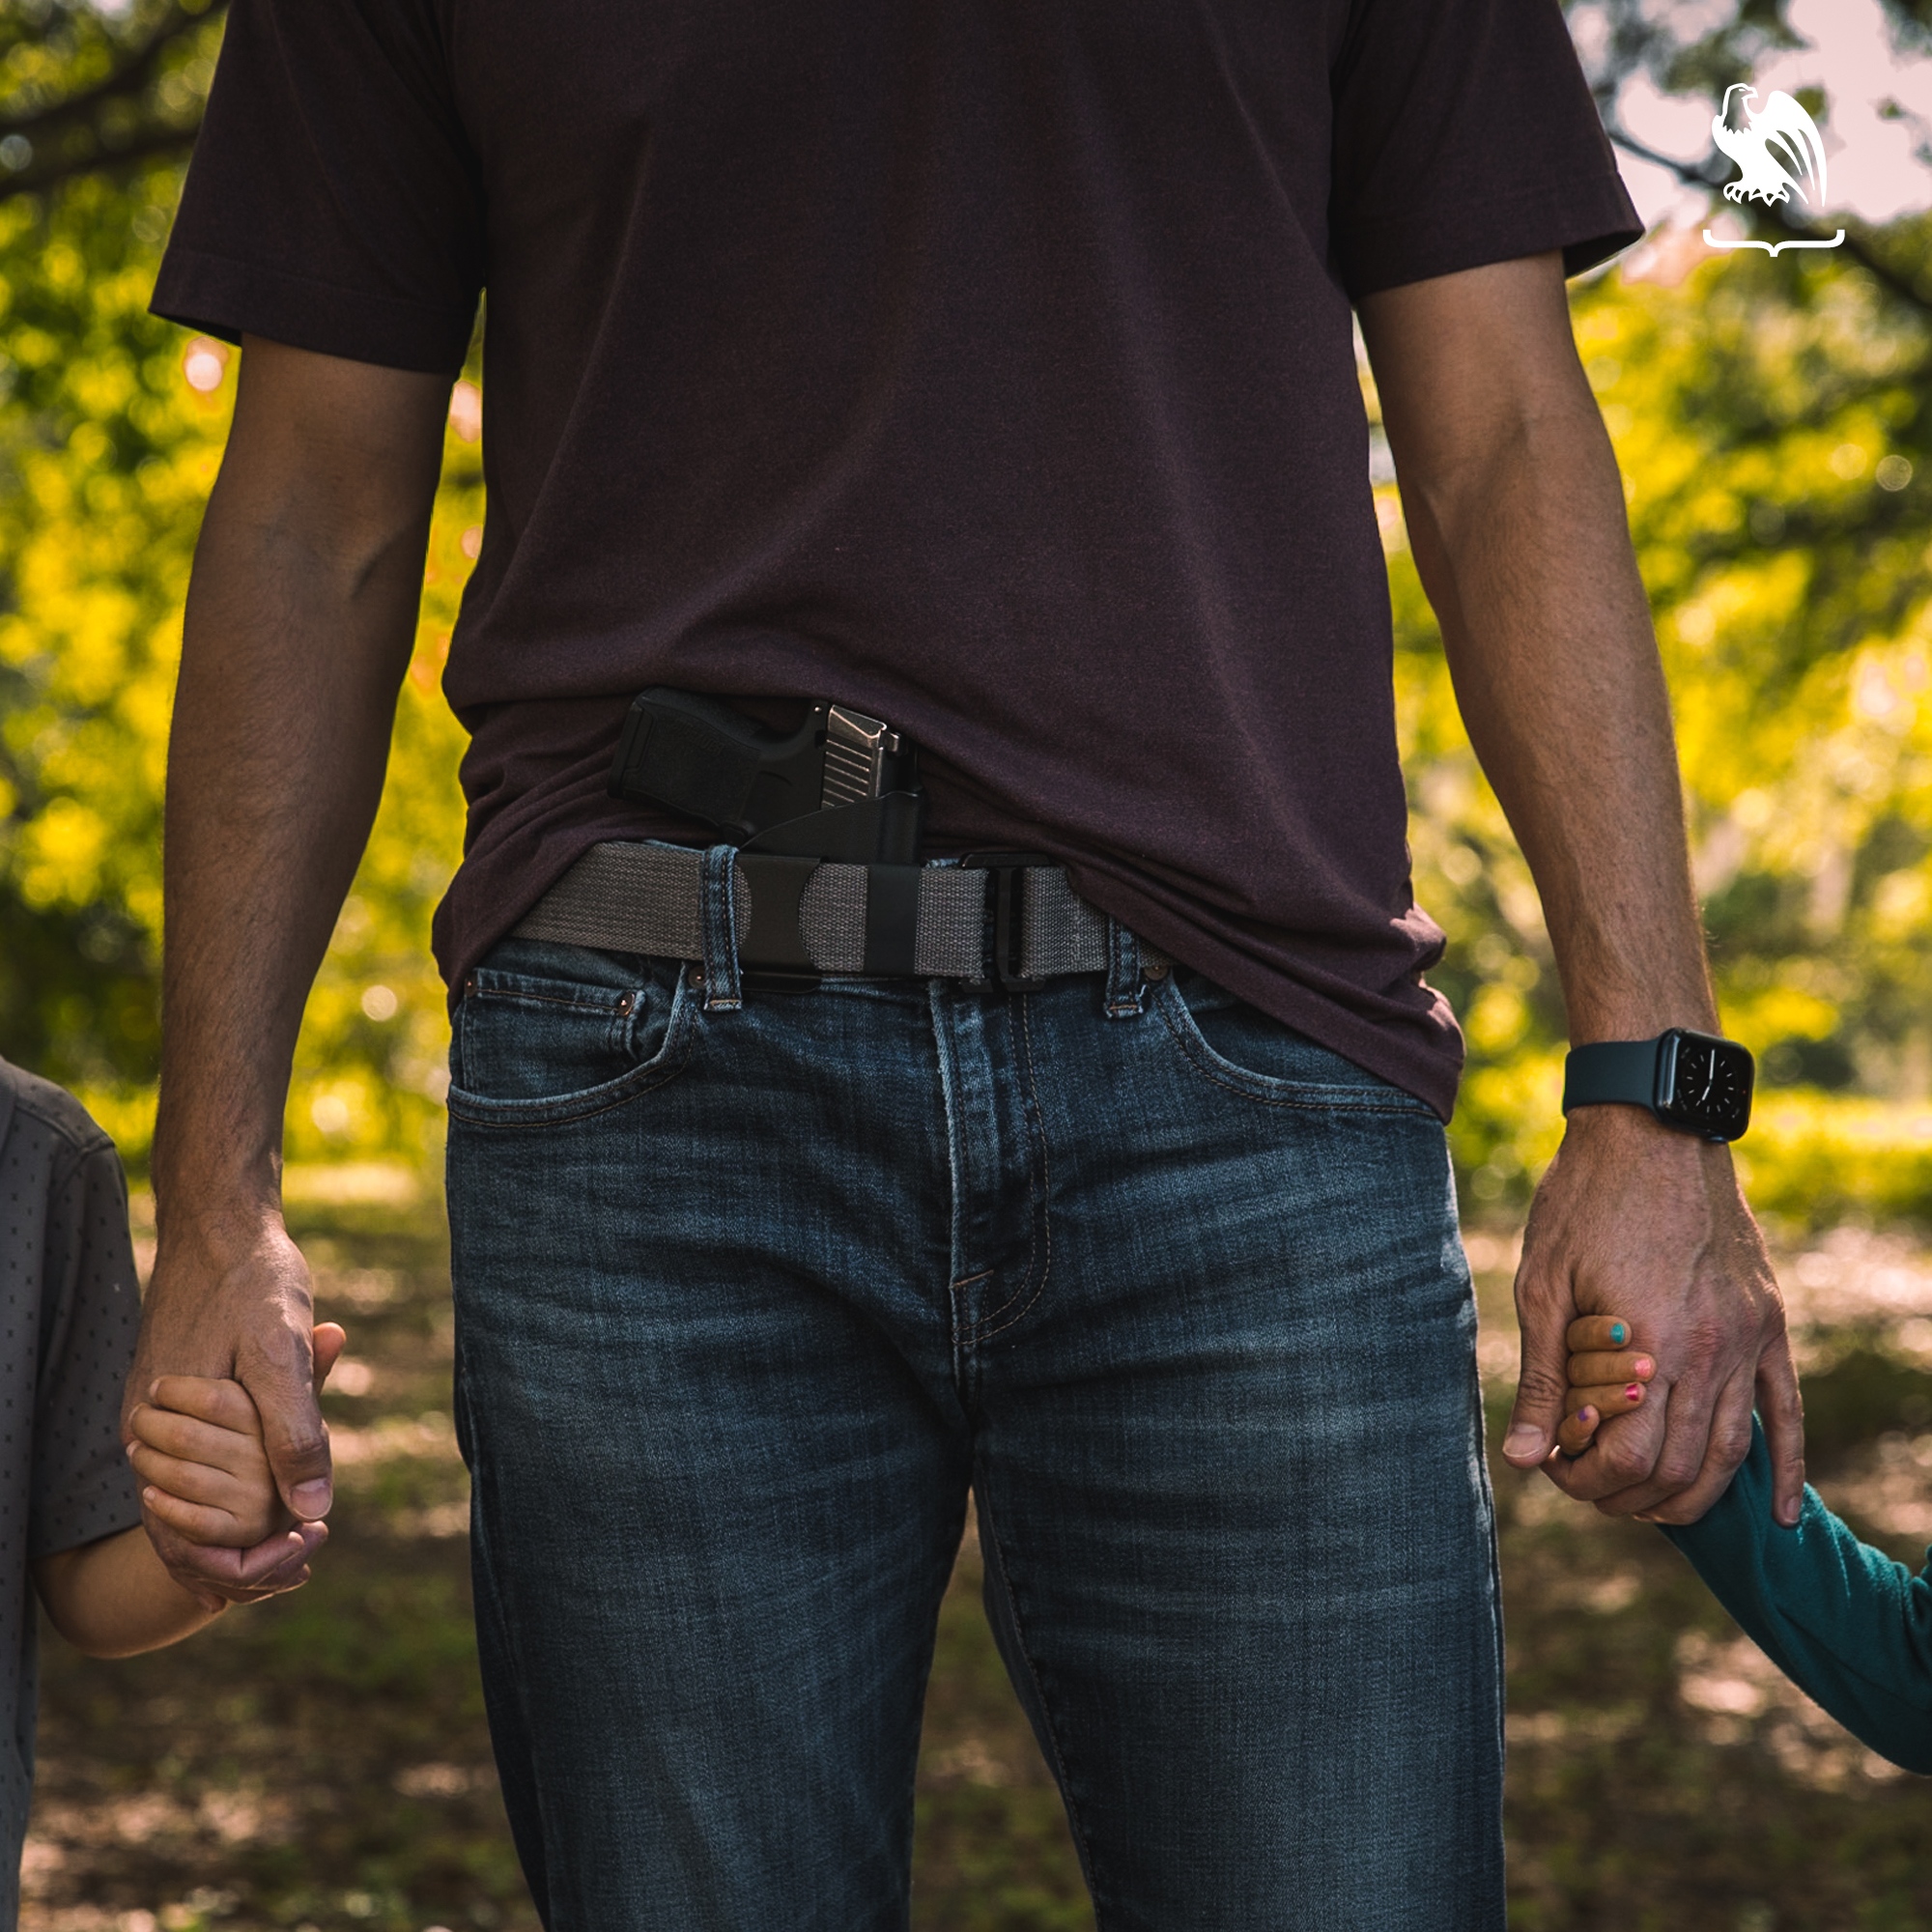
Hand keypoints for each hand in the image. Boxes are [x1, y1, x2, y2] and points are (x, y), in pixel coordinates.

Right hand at [124, 1214, 337, 1607]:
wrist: (221, 1222)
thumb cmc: (254, 1279)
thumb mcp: (282, 1351)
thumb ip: (294, 1429)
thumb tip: (313, 1509)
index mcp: (161, 1434)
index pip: (188, 1541)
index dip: (246, 1565)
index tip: (304, 1557)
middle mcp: (144, 1434)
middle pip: (186, 1530)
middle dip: (244, 1558)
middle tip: (305, 1563)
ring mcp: (154, 1417)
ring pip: (191, 1499)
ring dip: (241, 1527)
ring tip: (298, 1544)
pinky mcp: (173, 1398)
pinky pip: (197, 1465)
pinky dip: (234, 1489)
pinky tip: (275, 1495)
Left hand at [1499, 1106, 1803, 1526]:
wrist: (1650, 1129)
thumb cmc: (1584, 1201)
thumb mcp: (1544, 1286)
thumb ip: (1543, 1379)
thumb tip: (1524, 1459)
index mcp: (1649, 1344)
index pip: (1628, 1457)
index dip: (1587, 1481)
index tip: (1556, 1470)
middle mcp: (1709, 1350)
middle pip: (1678, 1466)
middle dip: (1629, 1495)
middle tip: (1590, 1488)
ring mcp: (1747, 1338)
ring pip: (1729, 1451)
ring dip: (1691, 1494)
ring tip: (1649, 1507)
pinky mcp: (1768, 1322)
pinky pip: (1787, 1410)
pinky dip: (1786, 1467)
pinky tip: (1781, 1511)